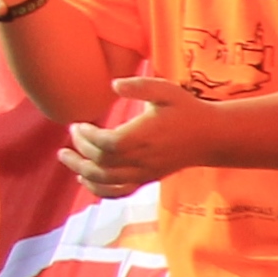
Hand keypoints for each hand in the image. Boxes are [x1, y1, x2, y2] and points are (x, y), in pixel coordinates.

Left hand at [64, 75, 219, 195]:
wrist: (212, 137)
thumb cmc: (186, 110)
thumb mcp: (166, 91)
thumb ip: (139, 86)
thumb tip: (113, 84)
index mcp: (144, 138)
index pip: (106, 144)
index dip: (87, 137)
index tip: (78, 124)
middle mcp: (142, 159)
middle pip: (101, 163)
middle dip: (80, 150)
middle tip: (71, 133)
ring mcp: (145, 173)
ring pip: (107, 181)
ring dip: (82, 171)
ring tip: (66, 157)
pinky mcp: (148, 179)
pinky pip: (120, 192)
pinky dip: (99, 190)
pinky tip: (84, 181)